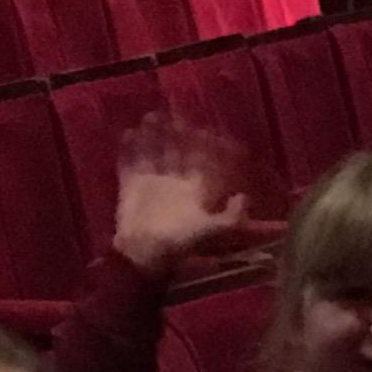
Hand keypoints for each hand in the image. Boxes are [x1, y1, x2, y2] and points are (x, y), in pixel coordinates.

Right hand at [112, 116, 252, 278]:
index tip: (202, 128)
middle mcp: (174, 184)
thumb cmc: (182, 245)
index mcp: (194, 190)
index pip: (200, 161)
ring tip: (150, 118)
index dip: (202, 144)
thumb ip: (231, 217)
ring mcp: (152, 184)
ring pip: (153, 153)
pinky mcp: (131, 188)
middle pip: (176, 152)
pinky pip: (129, 165)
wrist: (147, 257)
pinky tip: (128, 133)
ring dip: (152, 136)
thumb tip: (244, 197)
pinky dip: (128, 150)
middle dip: (175, 134)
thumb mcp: (212, 232)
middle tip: (173, 115)